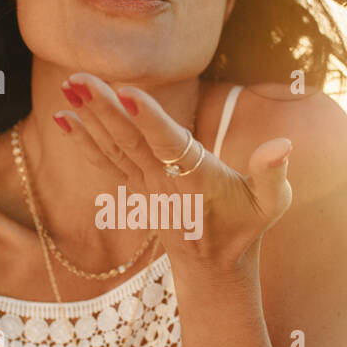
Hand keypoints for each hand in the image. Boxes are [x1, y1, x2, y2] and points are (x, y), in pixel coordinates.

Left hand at [55, 72, 293, 278]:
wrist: (213, 268)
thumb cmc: (246, 228)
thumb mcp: (271, 205)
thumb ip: (273, 174)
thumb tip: (283, 144)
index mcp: (197, 182)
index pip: (170, 147)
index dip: (149, 120)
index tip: (127, 95)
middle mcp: (164, 183)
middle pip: (130, 142)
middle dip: (103, 109)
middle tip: (77, 79)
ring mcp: (145, 186)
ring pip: (113, 148)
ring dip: (89, 117)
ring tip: (68, 86)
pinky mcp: (135, 188)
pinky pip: (105, 162)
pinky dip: (83, 141)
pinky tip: (64, 118)